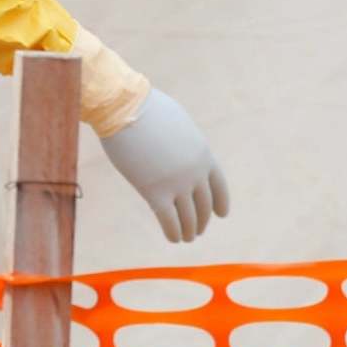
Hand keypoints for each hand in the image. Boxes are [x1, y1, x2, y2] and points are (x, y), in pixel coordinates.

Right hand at [98, 89, 230, 243]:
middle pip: (204, 205)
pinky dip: (173, 232)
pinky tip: (173, 238)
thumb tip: (178, 151)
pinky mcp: (155, 192)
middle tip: (197, 230)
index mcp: (203, 154)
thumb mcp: (177, 125)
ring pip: (189, 217)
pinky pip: (169, 220)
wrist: (125, 108)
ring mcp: (177, 184)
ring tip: (186, 238)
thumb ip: (183, 144)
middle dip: (202, 221)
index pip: (219, 186)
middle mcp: (195, 173)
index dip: (221, 202)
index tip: (221, 215)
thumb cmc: (145, 110)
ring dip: (189, 231)